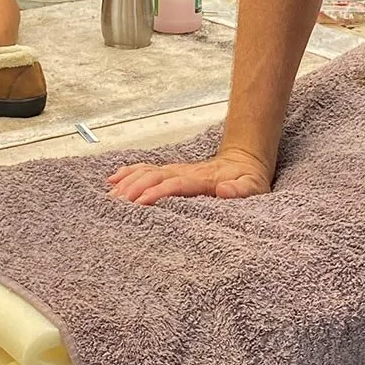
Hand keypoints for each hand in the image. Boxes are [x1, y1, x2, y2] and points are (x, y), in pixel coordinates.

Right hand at [108, 146, 272, 206]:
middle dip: (135, 188)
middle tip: (117, 203)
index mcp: (203, 179)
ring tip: (110, 196)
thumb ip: (242, 190)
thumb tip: (226, 190)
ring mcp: (177, 170)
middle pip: (155, 176)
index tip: (143, 201)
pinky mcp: (171, 172)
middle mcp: (185, 172)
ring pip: (147, 173)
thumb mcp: (254, 187)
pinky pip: (146, 169)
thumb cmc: (248, 180)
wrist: (245, 162)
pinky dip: (129, 173)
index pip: (177, 184)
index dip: (159, 191)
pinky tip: (113, 180)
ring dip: (128, 182)